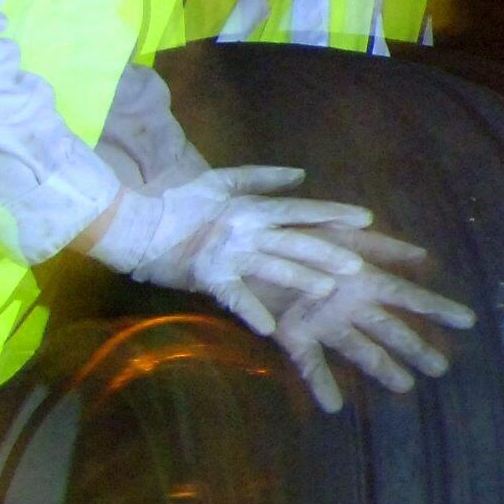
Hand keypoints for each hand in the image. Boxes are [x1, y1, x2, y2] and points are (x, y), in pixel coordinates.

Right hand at [81, 165, 373, 335]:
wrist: (137, 224)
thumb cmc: (181, 203)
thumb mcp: (222, 181)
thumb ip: (263, 178)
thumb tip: (300, 173)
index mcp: (251, 206)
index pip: (301, 209)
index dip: (334, 213)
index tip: (366, 219)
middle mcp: (245, 228)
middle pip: (295, 241)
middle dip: (329, 253)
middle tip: (359, 267)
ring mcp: (229, 254)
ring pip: (272, 266)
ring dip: (301, 279)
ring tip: (329, 291)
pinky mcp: (209, 276)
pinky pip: (234, 297)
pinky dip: (251, 312)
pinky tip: (270, 330)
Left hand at [265, 235, 475, 414]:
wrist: (246, 245)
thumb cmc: (295, 236)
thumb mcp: (338, 231)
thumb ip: (377, 245)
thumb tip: (423, 255)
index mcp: (362, 280)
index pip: (407, 296)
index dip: (437, 308)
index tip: (468, 321)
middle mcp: (349, 305)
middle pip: (390, 329)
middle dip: (416, 348)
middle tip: (442, 369)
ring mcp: (324, 323)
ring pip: (360, 350)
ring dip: (383, 368)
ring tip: (405, 387)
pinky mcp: (295, 336)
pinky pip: (311, 364)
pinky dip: (322, 385)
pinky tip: (334, 408)